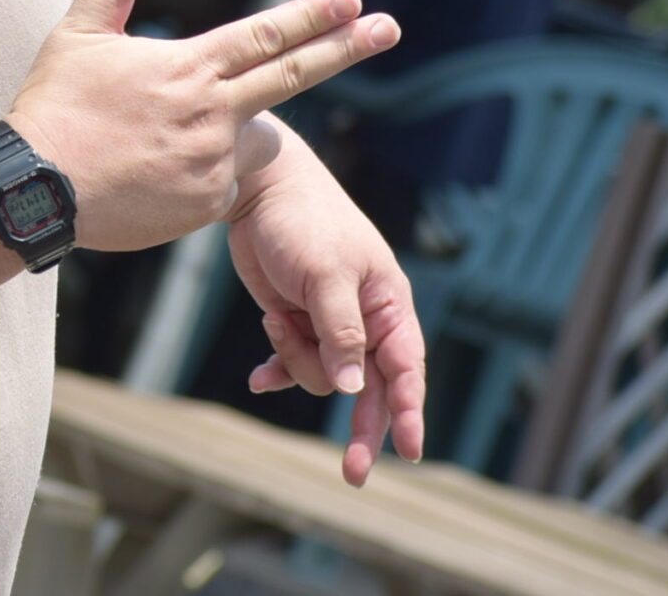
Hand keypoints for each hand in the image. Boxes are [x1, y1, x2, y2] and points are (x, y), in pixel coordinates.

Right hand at [5, 0, 399, 252]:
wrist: (37, 186)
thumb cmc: (54, 107)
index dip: (311, 16)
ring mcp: (213, 160)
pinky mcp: (205, 204)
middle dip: (345, 48)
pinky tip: (146, 179)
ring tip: (151, 144)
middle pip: (292, 74)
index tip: (352, 1)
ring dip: (220, 136)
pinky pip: (220, 187)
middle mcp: (212, 111)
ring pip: (246, 141)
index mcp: (187, 67)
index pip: (264, 35)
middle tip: (388, 27)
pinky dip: (193, 178)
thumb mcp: (79, 36)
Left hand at [228, 131, 426, 485]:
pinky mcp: (296, 321)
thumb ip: (340, 331)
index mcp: (389, 307)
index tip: (410, 451)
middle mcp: (365, 321)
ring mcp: (329, 324)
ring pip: (324, 376)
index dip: (409, 412)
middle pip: (370, 390)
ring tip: (275, 321)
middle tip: (353, 476)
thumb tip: (354, 388)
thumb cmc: (302, 223)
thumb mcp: (325, 276)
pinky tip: (257, 380)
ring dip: (295, 359)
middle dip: (362, 432)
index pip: (407, 369)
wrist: (258, 191)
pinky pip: (293, 364)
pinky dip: (277, 369)